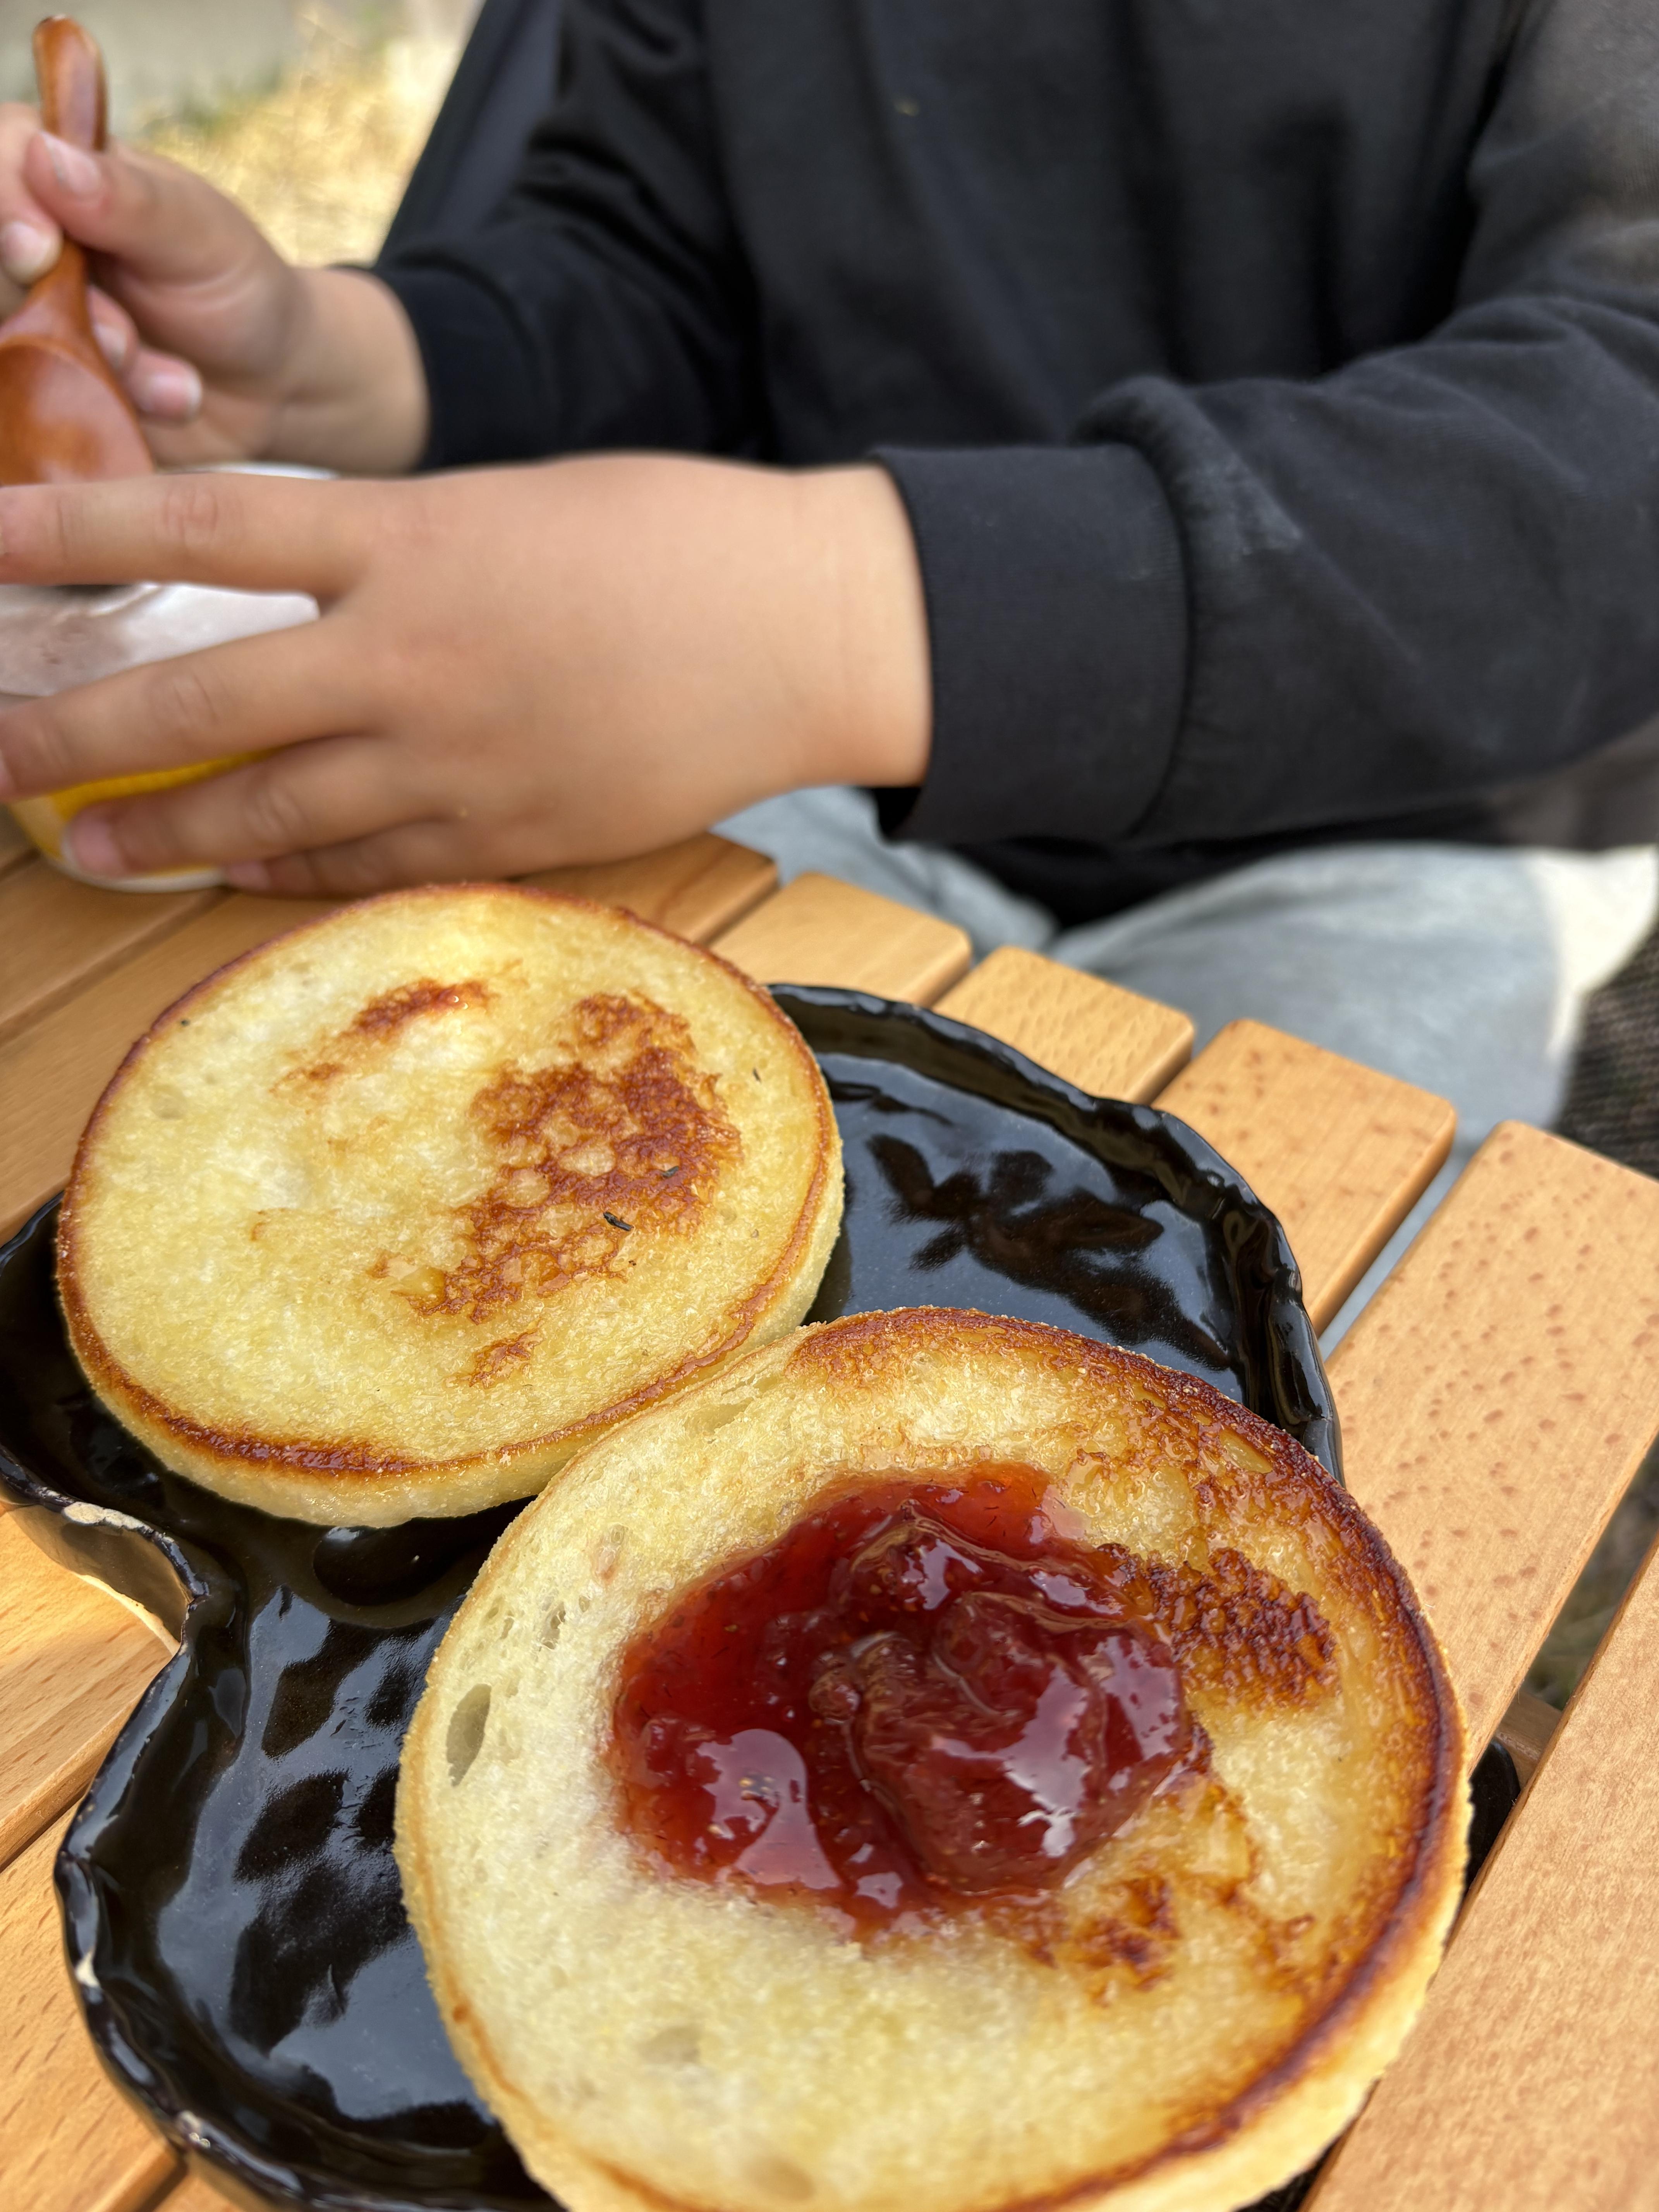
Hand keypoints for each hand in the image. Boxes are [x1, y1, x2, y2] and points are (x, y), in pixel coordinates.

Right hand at [0, 103, 426, 471]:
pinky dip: (103, 413)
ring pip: (18, 345)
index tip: (40, 249)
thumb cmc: (231, 285)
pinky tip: (163, 407)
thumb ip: (127, 198)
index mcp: (56, 179)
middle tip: (127, 342)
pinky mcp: (46, 387)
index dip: (7, 207)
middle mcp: (29, 249)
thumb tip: (44, 153)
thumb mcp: (198, 232)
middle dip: (63, 313)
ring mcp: (31, 320)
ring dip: (101, 374)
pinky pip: (37, 404)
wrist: (267, 385)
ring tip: (176, 385)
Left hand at [0, 457, 930, 893]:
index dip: (77, 531)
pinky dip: (295, 872)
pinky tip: (238, 879)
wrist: (803, 631)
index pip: (204, 529)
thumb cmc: (669, 541)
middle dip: (78, 730)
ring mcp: (459, 761)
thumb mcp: (511, 507)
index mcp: (414, 540)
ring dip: (166, 832)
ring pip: (275, 811)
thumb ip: (400, 555)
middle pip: (207, 700)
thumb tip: (316, 601)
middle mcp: (413, 658)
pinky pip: (371, 865)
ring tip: (81, 845)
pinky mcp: (509, 837)